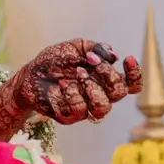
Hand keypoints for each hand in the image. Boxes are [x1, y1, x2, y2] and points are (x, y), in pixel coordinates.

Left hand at [14, 39, 142, 125]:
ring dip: (93, 87)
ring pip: (103, 107)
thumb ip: (94, 48)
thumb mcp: (75, 47)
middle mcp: (99, 96)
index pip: (131, 85)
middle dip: (108, 74)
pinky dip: (73, 95)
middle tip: (90, 61)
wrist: (29, 74)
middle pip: (119, 93)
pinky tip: (63, 84)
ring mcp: (85, 107)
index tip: (127, 58)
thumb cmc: (54, 61)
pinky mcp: (68, 116)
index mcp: (105, 81)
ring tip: (78, 72)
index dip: (135, 75)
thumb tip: (112, 54)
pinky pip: (80, 111)